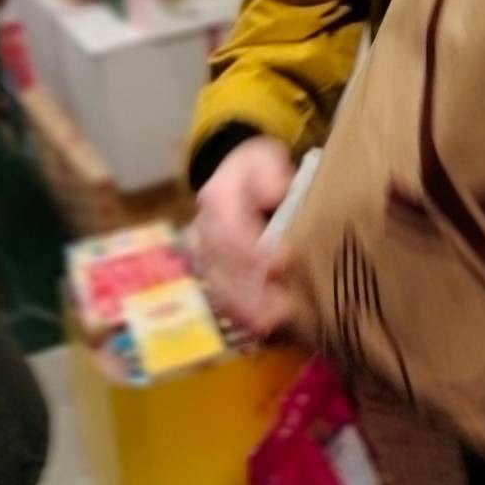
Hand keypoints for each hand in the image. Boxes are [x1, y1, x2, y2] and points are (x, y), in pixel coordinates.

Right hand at [193, 135, 296, 337]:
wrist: (233, 177)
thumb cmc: (257, 169)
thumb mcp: (265, 157)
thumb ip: (270, 171)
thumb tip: (275, 191)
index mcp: (218, 197)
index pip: (230, 227)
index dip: (253, 249)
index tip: (282, 264)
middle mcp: (203, 228)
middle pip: (222, 263)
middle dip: (250, 289)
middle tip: (280, 309)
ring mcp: (202, 252)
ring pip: (218, 284)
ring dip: (244, 307)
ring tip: (271, 324)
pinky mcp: (208, 270)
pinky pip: (219, 294)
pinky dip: (239, 312)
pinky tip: (259, 327)